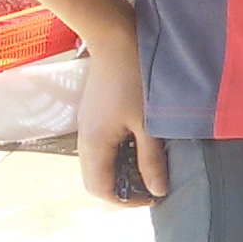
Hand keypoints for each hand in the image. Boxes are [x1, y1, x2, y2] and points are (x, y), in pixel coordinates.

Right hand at [74, 14, 165, 204]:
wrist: (116, 40)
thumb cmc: (135, 80)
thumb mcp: (149, 123)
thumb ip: (151, 159)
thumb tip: (158, 190)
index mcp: (94, 144)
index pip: (98, 188)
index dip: (124, 201)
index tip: (152, 198)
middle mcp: (84, 139)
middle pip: (95, 178)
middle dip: (122, 189)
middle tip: (153, 186)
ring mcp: (87, 125)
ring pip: (98, 162)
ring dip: (121, 171)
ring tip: (150, 168)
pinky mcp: (94, 115)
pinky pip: (102, 146)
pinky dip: (119, 154)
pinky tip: (141, 146)